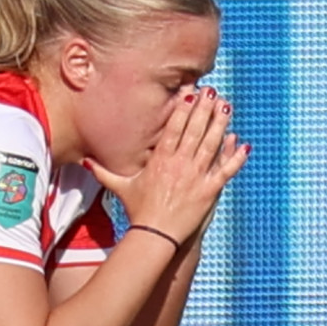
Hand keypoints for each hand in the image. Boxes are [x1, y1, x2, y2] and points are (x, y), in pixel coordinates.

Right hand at [100, 86, 246, 239]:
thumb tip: (83, 162)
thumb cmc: (138, 211)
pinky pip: (225, 170)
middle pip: (195, 130)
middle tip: (213, 90)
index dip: (183, 107)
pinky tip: (243, 144)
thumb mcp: (120, 188)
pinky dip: (235, 157)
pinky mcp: (209, 191)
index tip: (190, 91)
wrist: (155, 235)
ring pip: (211, 144)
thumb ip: (103, 172)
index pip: (174, 127)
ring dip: (220, 124)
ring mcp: (196, 176)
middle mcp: (179, 164)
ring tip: (227, 107)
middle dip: (204, 108)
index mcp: (160, 159)